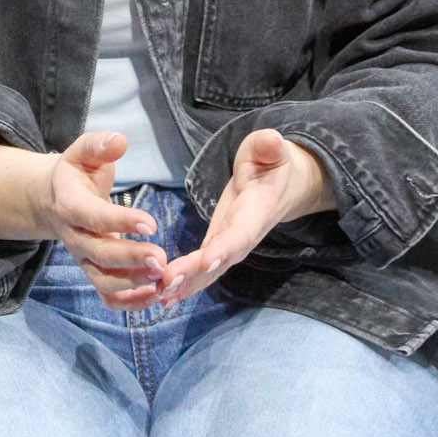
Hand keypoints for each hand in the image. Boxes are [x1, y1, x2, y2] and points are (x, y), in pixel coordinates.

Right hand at [37, 130, 173, 307]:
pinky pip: (107, 296)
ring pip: (103, 280)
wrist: (53, 200)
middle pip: (99, 255)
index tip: (151, 223)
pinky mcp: (94, 272)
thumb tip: (119, 141)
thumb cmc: (77, 173)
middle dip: (130, 259)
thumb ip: (98, 145)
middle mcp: (74, 237)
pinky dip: (129, 303)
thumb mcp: (82, 152)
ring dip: (133, 284)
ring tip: (163, 278)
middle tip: (161, 259)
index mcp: (70, 205)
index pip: (94, 217)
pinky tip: (156, 297)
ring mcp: (83, 258)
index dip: (121, 222)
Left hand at [153, 130, 331, 305]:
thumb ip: (269, 148)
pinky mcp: (217, 248)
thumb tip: (272, 141)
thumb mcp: (270, 150)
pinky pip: (202, 270)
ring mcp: (230, 245)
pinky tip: (161, 295)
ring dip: (185, 284)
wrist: (279, 186)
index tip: (206, 260)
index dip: (225, 247)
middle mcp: (244, 235)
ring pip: (209, 270)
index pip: (241, 232)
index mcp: (257, 211)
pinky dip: (183, 284)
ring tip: (158, 293)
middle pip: (220, 259)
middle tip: (167, 282)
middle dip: (195, 273)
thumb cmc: (270, 163)